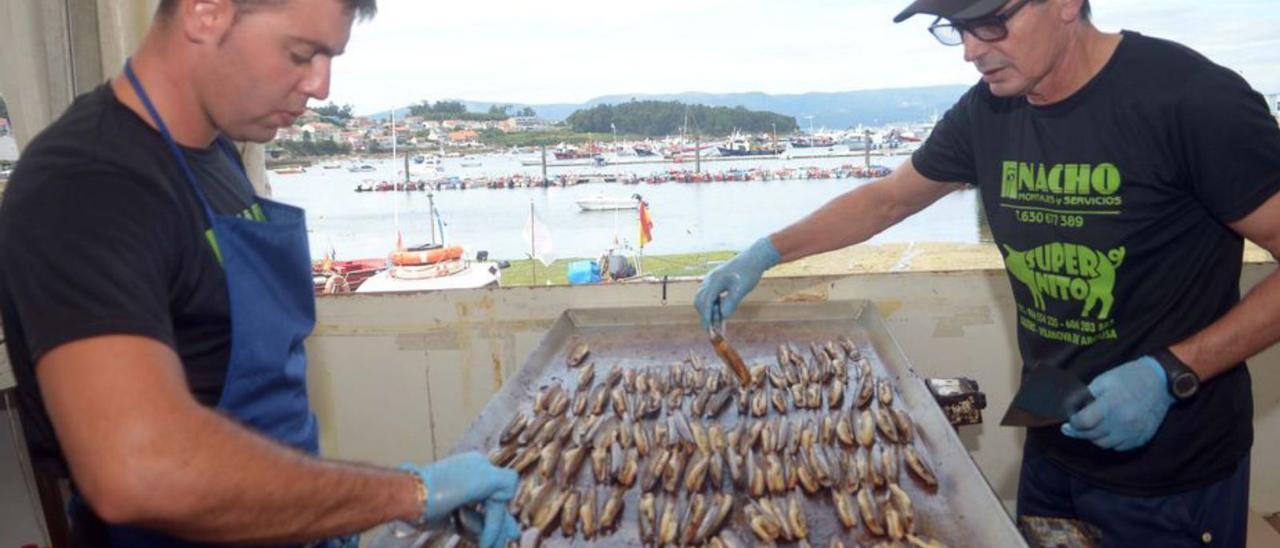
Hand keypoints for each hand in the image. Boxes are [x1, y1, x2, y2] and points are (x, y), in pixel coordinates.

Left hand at [401, 452, 518, 547]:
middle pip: (494, 507)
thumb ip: (505, 481)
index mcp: (481, 469)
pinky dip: (476, 533)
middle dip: (500, 526)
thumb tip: (512, 491)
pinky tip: (482, 542)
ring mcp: (460, 499)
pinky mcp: (450, 514)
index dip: (501, 514)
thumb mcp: (484, 478)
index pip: (503, 494)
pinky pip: (469, 525)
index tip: (504, 530)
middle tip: (509, 540)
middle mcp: (473, 482)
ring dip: (489, 531)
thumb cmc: (446, 486)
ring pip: (482, 518)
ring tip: (493, 545)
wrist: (411, 498)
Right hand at [694, 237, 780, 328]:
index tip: (709, 330)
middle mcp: (709, 280)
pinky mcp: (716, 279)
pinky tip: (721, 311)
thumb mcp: (741, 289)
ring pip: (703, 298)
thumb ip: (731, 303)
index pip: (705, 303)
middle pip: (700, 301)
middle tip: (713, 328)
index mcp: (714, 281)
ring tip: (718, 321)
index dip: (706, 318)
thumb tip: (722, 316)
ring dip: (708, 310)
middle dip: (705, 315)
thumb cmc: (749, 272)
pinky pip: (709, 294)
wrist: (755, 257)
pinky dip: (712, 304)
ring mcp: (711, 279)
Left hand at [1061, 356, 1174, 450]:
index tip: (1070, 419)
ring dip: (1094, 437)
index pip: (1083, 422)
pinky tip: (1108, 430)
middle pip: (1091, 435)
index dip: (1073, 422)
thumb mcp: (1103, 380)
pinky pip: (1119, 447)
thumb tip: (1069, 410)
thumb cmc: (1128, 378)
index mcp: (1111, 404)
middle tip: (1073, 426)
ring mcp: (1134, 432)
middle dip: (1079, 431)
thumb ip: (1085, 397)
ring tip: (1092, 427)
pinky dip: (1110, 441)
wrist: (1161, 383)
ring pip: (1103, 444)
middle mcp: (1123, 421)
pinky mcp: (1142, 439)